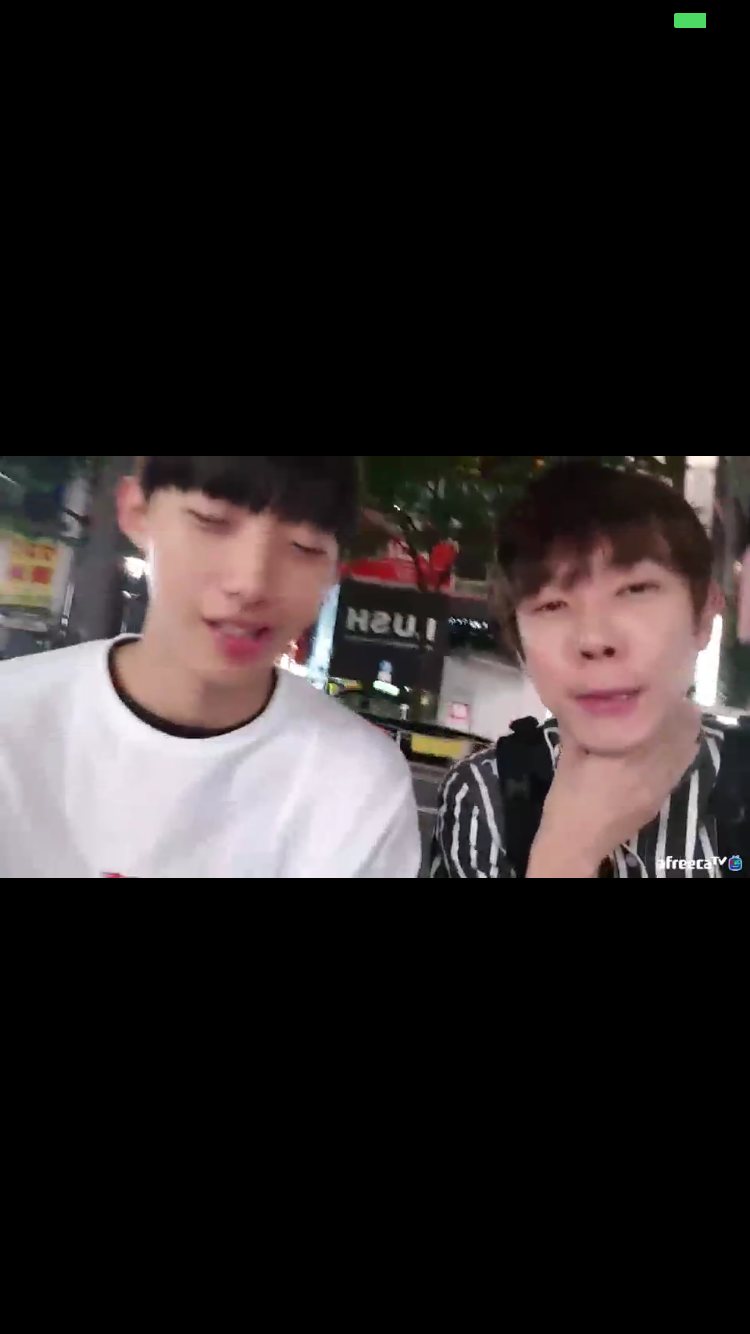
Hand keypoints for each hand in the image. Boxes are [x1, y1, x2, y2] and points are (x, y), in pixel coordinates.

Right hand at [527, 699, 701, 875]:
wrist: (577, 842)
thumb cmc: (568, 798)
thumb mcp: (569, 756)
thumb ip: (579, 725)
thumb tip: (584, 696)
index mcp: (628, 753)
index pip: (661, 717)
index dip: (661, 696)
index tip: (651, 682)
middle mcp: (653, 768)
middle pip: (681, 730)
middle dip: (674, 709)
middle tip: (658, 695)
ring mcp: (661, 785)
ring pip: (686, 747)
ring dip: (680, 729)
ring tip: (665, 715)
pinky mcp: (662, 797)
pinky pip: (681, 766)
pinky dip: (679, 749)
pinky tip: (666, 742)